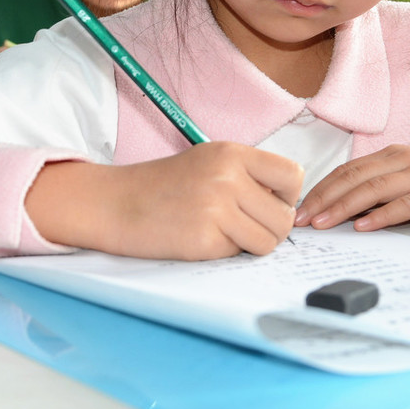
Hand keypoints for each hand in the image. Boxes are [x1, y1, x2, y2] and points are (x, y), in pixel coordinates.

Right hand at [25, 142, 304, 259]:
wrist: (116, 203)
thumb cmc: (164, 186)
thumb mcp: (209, 162)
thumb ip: (248, 176)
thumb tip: (291, 207)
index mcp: (233, 153)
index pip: (293, 176)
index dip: (286, 197)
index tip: (268, 204)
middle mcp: (228, 177)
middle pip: (284, 217)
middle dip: (269, 228)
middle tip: (241, 226)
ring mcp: (217, 208)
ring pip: (269, 241)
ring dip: (251, 244)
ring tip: (222, 233)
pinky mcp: (205, 239)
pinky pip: (240, 255)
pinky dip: (226, 253)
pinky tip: (201, 239)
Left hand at [293, 145, 409, 231]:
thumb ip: (385, 187)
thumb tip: (347, 209)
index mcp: (394, 155)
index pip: (348, 170)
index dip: (321, 188)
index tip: (298, 209)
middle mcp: (405, 160)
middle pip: (354, 178)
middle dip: (323, 199)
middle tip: (300, 220)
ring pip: (374, 189)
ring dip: (343, 207)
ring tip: (322, 224)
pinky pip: (407, 204)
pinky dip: (383, 215)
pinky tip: (364, 226)